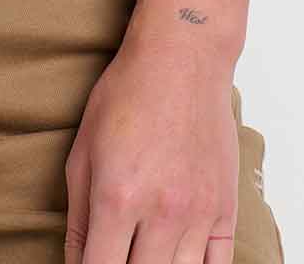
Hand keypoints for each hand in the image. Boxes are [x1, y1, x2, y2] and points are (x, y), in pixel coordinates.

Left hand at [64, 44, 241, 262]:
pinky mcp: (225, 210)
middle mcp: (161, 213)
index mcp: (117, 198)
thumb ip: (78, 218)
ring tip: (143, 253)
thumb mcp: (83, 152)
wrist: (182, 58)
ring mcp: (198, 214)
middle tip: (116, 254)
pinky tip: (177, 260)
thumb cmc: (126, 96)